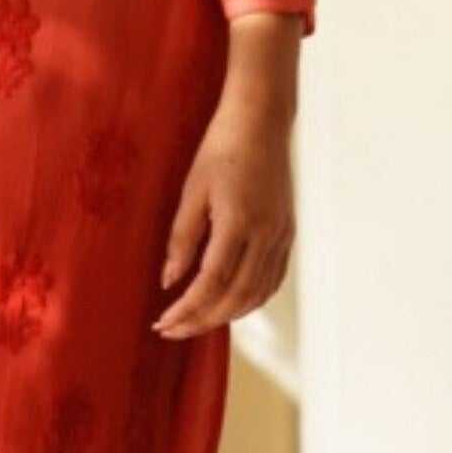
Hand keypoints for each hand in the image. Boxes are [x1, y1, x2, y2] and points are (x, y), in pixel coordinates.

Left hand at [154, 69, 296, 338]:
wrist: (261, 122)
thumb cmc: (222, 148)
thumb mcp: (192, 191)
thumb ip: (182, 239)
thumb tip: (170, 281)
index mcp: (238, 223)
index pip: (211, 283)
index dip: (187, 309)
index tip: (164, 322)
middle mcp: (265, 235)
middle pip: (235, 297)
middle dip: (202, 320)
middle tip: (173, 330)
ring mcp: (281, 236)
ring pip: (257, 294)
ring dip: (226, 315)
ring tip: (196, 321)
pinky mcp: (287, 234)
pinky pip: (271, 280)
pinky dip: (250, 300)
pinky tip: (229, 304)